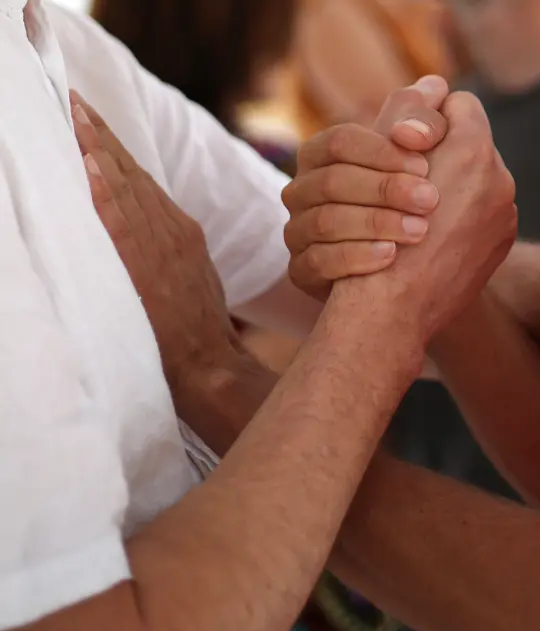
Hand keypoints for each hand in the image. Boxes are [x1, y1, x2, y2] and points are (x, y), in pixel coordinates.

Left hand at [71, 92, 243, 413]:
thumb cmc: (198, 332)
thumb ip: (166, 249)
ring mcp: (162, 245)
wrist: (214, 368)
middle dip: (98, 133)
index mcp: (181, 231)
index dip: (111, 145)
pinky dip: (106, 188)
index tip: (85, 112)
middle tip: (69, 97)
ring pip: (124, 186)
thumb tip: (141, 229)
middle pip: (129, 172)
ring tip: (72, 112)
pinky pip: (121, 219)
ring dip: (96, 147)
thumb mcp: (190, 278)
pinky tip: (90, 161)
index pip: (139, 178)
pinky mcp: (148, 266)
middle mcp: (172, 230)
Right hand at [283, 77, 452, 299]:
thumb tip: (437, 86)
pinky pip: (316, 263)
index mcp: (324, 156)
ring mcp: (297, 233)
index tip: (426, 165)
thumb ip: (423, 125)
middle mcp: (302, 191)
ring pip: (323, 222)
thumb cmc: (413, 211)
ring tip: (420, 232)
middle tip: (432, 201)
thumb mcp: (422, 165)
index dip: (383, 151)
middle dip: (386, 189)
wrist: (410, 283)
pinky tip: (391, 258)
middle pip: (332, 180)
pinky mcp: (302, 273)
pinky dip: (356, 258)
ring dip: (376, 223)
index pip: (341, 141)